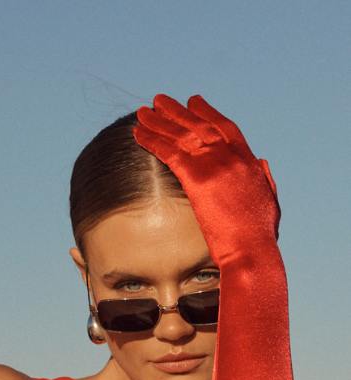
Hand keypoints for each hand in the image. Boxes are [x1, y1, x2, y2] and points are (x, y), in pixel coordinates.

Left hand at [133, 94, 280, 259]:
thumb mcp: (269, 202)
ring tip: (142, 112)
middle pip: (199, 125)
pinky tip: (137, 133)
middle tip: (159, 101)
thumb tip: (261, 162)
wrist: (252, 251)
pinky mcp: (198, 179)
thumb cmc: (259, 237)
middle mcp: (231, 157)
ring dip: (159, 121)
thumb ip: (264, 179)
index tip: (193, 102)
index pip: (224, 128)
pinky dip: (152, 140)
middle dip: (177, 111)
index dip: (207, 113)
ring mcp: (216, 166)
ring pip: (181, 135)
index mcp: (248, 162)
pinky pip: (169, 153)